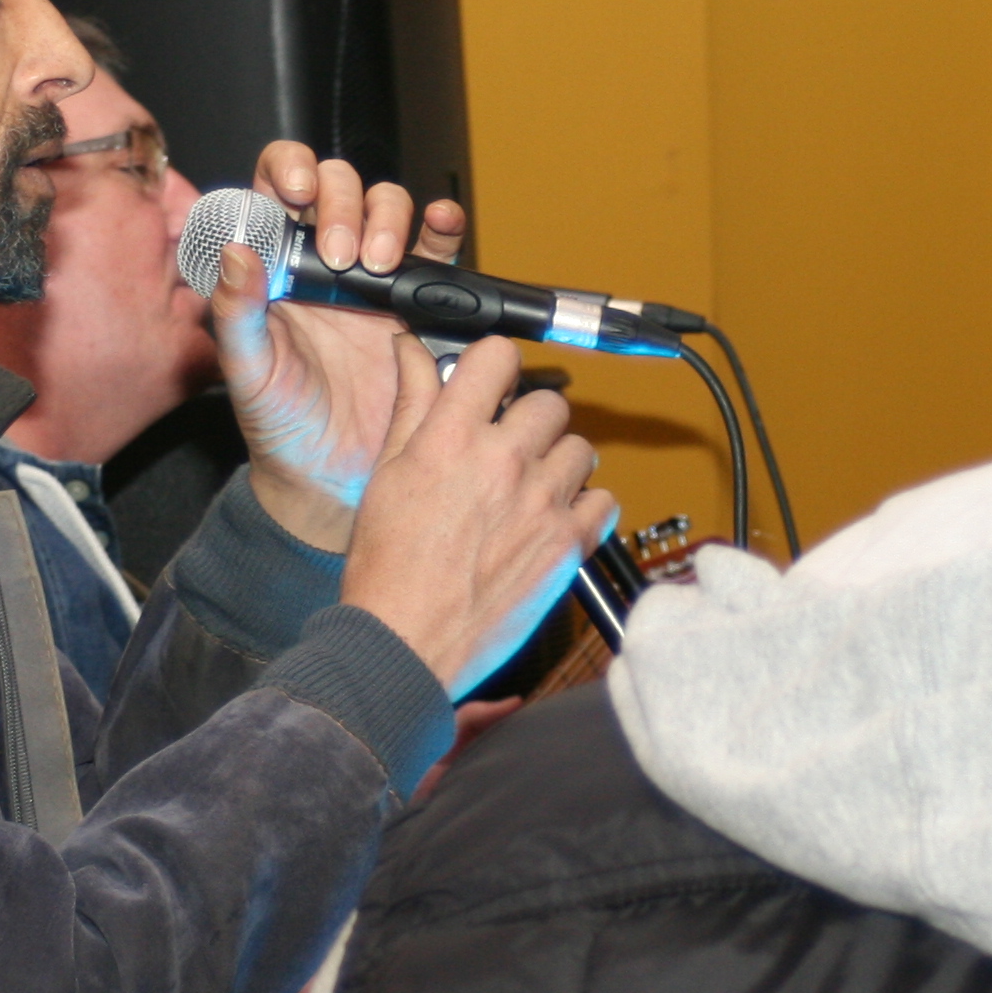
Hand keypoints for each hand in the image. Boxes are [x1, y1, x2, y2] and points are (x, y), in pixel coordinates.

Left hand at [210, 141, 470, 550]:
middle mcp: (324, 259)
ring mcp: (374, 276)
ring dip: (387, 218)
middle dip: (343, 203)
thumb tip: (236, 249)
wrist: (332, 475)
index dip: (289, 169)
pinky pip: (437, 247)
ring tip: (378, 266)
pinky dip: (442, 225)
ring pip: (388, 205)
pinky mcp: (418, 300)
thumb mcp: (246, 371)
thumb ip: (235, 312)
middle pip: (339, 185)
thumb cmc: (279, 423)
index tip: (296, 193)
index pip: (276, 185)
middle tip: (341, 254)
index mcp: (274, 263)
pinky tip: (438, 227)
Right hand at [338, 336, 617, 693]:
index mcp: (452, 437)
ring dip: (560, 462)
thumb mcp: (387, 473)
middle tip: (510, 448)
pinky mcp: (566, 545)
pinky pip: (605, 500)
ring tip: (533, 489)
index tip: (493, 386)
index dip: (497, 366)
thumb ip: (411, 405)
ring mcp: (541, 503)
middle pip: (549, 403)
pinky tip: (556, 520)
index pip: (499, 356)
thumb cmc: (387, 565)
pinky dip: (586, 507)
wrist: (405, 641)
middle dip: (529, 420)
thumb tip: (411, 350)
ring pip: (580, 448)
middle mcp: (503, 461)